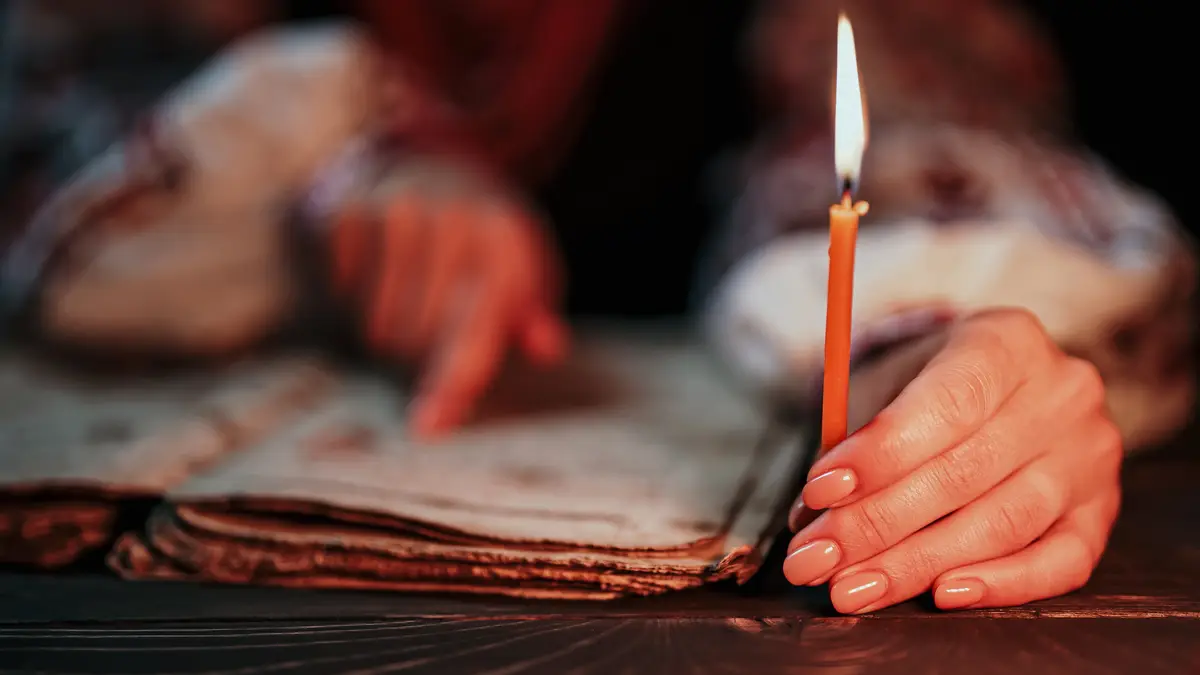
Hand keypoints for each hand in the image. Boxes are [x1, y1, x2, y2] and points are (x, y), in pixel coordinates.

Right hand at [329, 160, 567, 437]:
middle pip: (414, 343)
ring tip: (404, 289)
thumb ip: (534, 313)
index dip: (451, 385)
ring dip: (385, 329)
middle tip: (430, 322)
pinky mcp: (346, 204)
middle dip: (420, 354)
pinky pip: (338, 292)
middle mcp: (451, 220)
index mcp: (505, 243)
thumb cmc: (484, 235)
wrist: (432, 156)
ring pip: (375, 325)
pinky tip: (372, 265)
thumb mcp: (525, 266)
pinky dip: (349, 294)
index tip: (426, 427)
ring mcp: (395, 209)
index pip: (474, 331)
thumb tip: (548, 346)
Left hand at [784, 309, 1122, 612]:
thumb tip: (814, 513)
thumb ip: (852, 434)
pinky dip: (1000, 584)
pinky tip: (940, 595)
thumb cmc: (924, 385)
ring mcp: (1091, 456)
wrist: (995, 385)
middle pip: (965, 473)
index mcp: (1006, 340)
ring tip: (850, 589)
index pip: (947, 404)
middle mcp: (1062, 393)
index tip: (819, 493)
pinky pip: (1061, 562)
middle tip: (812, 560)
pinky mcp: (1102, 511)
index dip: (881, 455)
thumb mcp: (886, 380)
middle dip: (875, 525)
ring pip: (1003, 523)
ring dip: (915, 565)